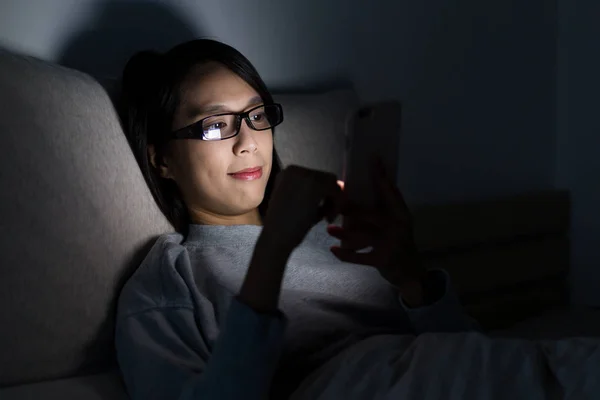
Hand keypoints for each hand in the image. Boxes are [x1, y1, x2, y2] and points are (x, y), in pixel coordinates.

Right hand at [262, 165, 342, 254]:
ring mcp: (304, 174)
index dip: (323, 194)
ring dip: (333, 200)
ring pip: (332, 182)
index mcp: (288, 173)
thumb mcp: (300, 205)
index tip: (321, 210)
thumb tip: (341, 185)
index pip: (315, 177)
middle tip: (326, 216)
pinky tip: (327, 219)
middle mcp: (294, 169)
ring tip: (326, 218)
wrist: (276, 239)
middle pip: (325, 177)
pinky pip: (336, 190)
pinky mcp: (315, 185)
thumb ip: (318, 195)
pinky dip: (336, 205)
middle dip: (330, 196)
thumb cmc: (285, 227)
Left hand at [328, 157, 425, 305]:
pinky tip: (334, 250)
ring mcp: (392, 244)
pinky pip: (361, 257)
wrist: (411, 273)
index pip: (390, 191)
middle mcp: (399, 226)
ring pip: (364, 236)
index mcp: (402, 213)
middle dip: (352, 209)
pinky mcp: (383, 260)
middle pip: (372, 214)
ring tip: (329, 230)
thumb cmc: (398, 242)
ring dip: (344, 233)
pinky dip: (346, 255)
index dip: (381, 176)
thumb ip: (387, 205)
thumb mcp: (398, 222)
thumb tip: (373, 182)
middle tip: (334, 203)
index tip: (373, 158)